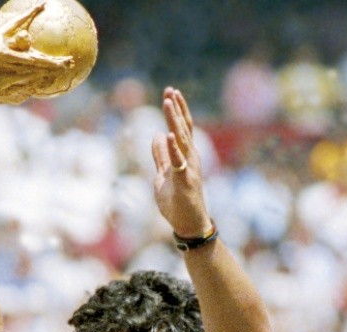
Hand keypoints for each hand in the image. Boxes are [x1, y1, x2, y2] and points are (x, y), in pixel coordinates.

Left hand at [151, 86, 210, 237]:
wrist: (189, 224)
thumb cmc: (178, 201)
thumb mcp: (164, 175)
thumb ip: (161, 156)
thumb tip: (156, 135)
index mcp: (185, 156)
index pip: (182, 128)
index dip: (177, 110)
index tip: (171, 93)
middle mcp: (190, 158)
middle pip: (183, 128)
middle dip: (176, 109)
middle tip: (170, 90)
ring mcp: (189, 168)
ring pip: (181, 140)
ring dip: (174, 120)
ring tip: (168, 103)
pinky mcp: (185, 181)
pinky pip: (178, 162)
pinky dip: (173, 148)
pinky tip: (167, 134)